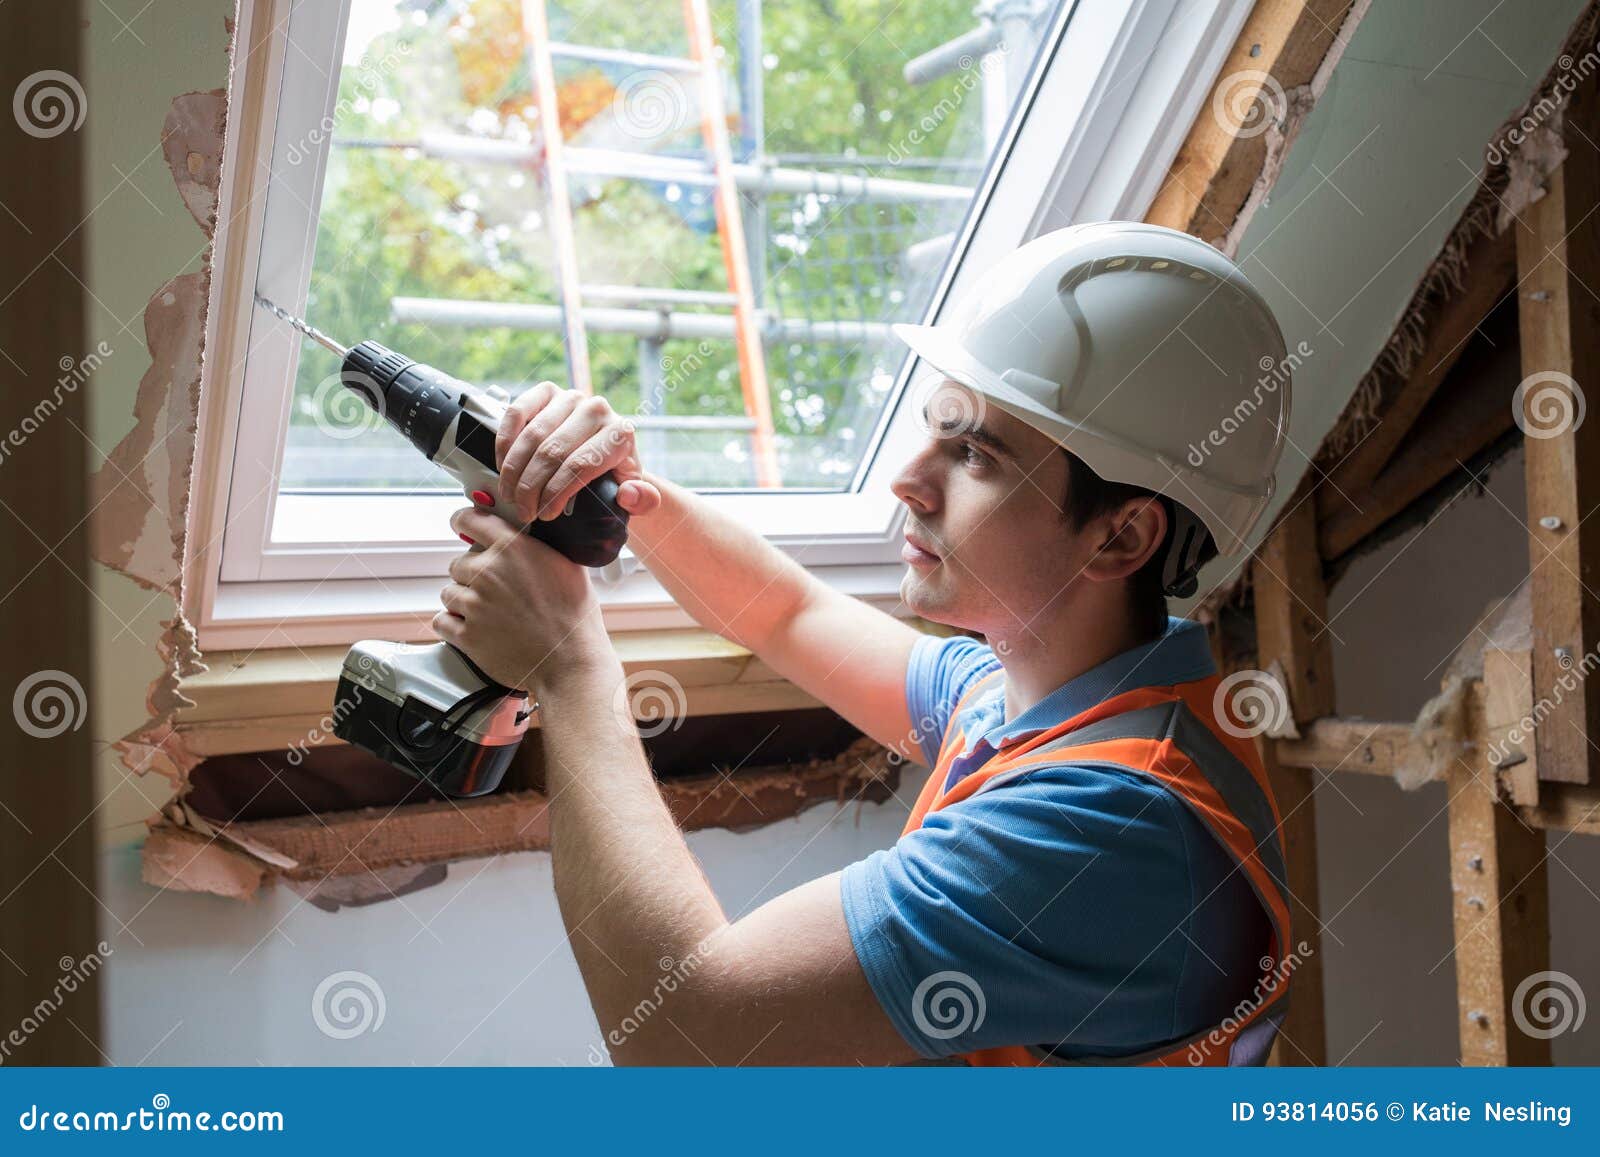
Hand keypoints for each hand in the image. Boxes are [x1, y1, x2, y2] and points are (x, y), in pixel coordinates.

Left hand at [434, 506, 617, 691]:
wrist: (571, 661)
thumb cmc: (574, 617)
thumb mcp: (566, 566)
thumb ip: (538, 547)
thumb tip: (525, 536)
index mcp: (513, 548)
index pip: (469, 519)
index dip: (462, 522)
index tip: (461, 526)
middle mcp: (489, 572)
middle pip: (458, 563)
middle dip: (472, 576)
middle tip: (495, 592)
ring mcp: (474, 604)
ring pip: (449, 593)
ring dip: (463, 602)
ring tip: (489, 614)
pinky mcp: (466, 635)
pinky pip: (442, 621)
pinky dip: (452, 625)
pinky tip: (473, 628)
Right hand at [496, 383, 661, 522]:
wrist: (607, 452)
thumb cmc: (618, 477)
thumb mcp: (636, 495)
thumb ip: (642, 500)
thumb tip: (628, 495)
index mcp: (620, 433)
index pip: (581, 465)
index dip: (557, 493)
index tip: (545, 515)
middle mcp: (596, 409)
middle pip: (553, 452)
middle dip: (531, 488)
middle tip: (523, 511)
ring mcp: (570, 398)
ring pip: (532, 436)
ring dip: (514, 470)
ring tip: (510, 495)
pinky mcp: (547, 392)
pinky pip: (517, 412)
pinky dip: (505, 441)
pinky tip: (503, 465)